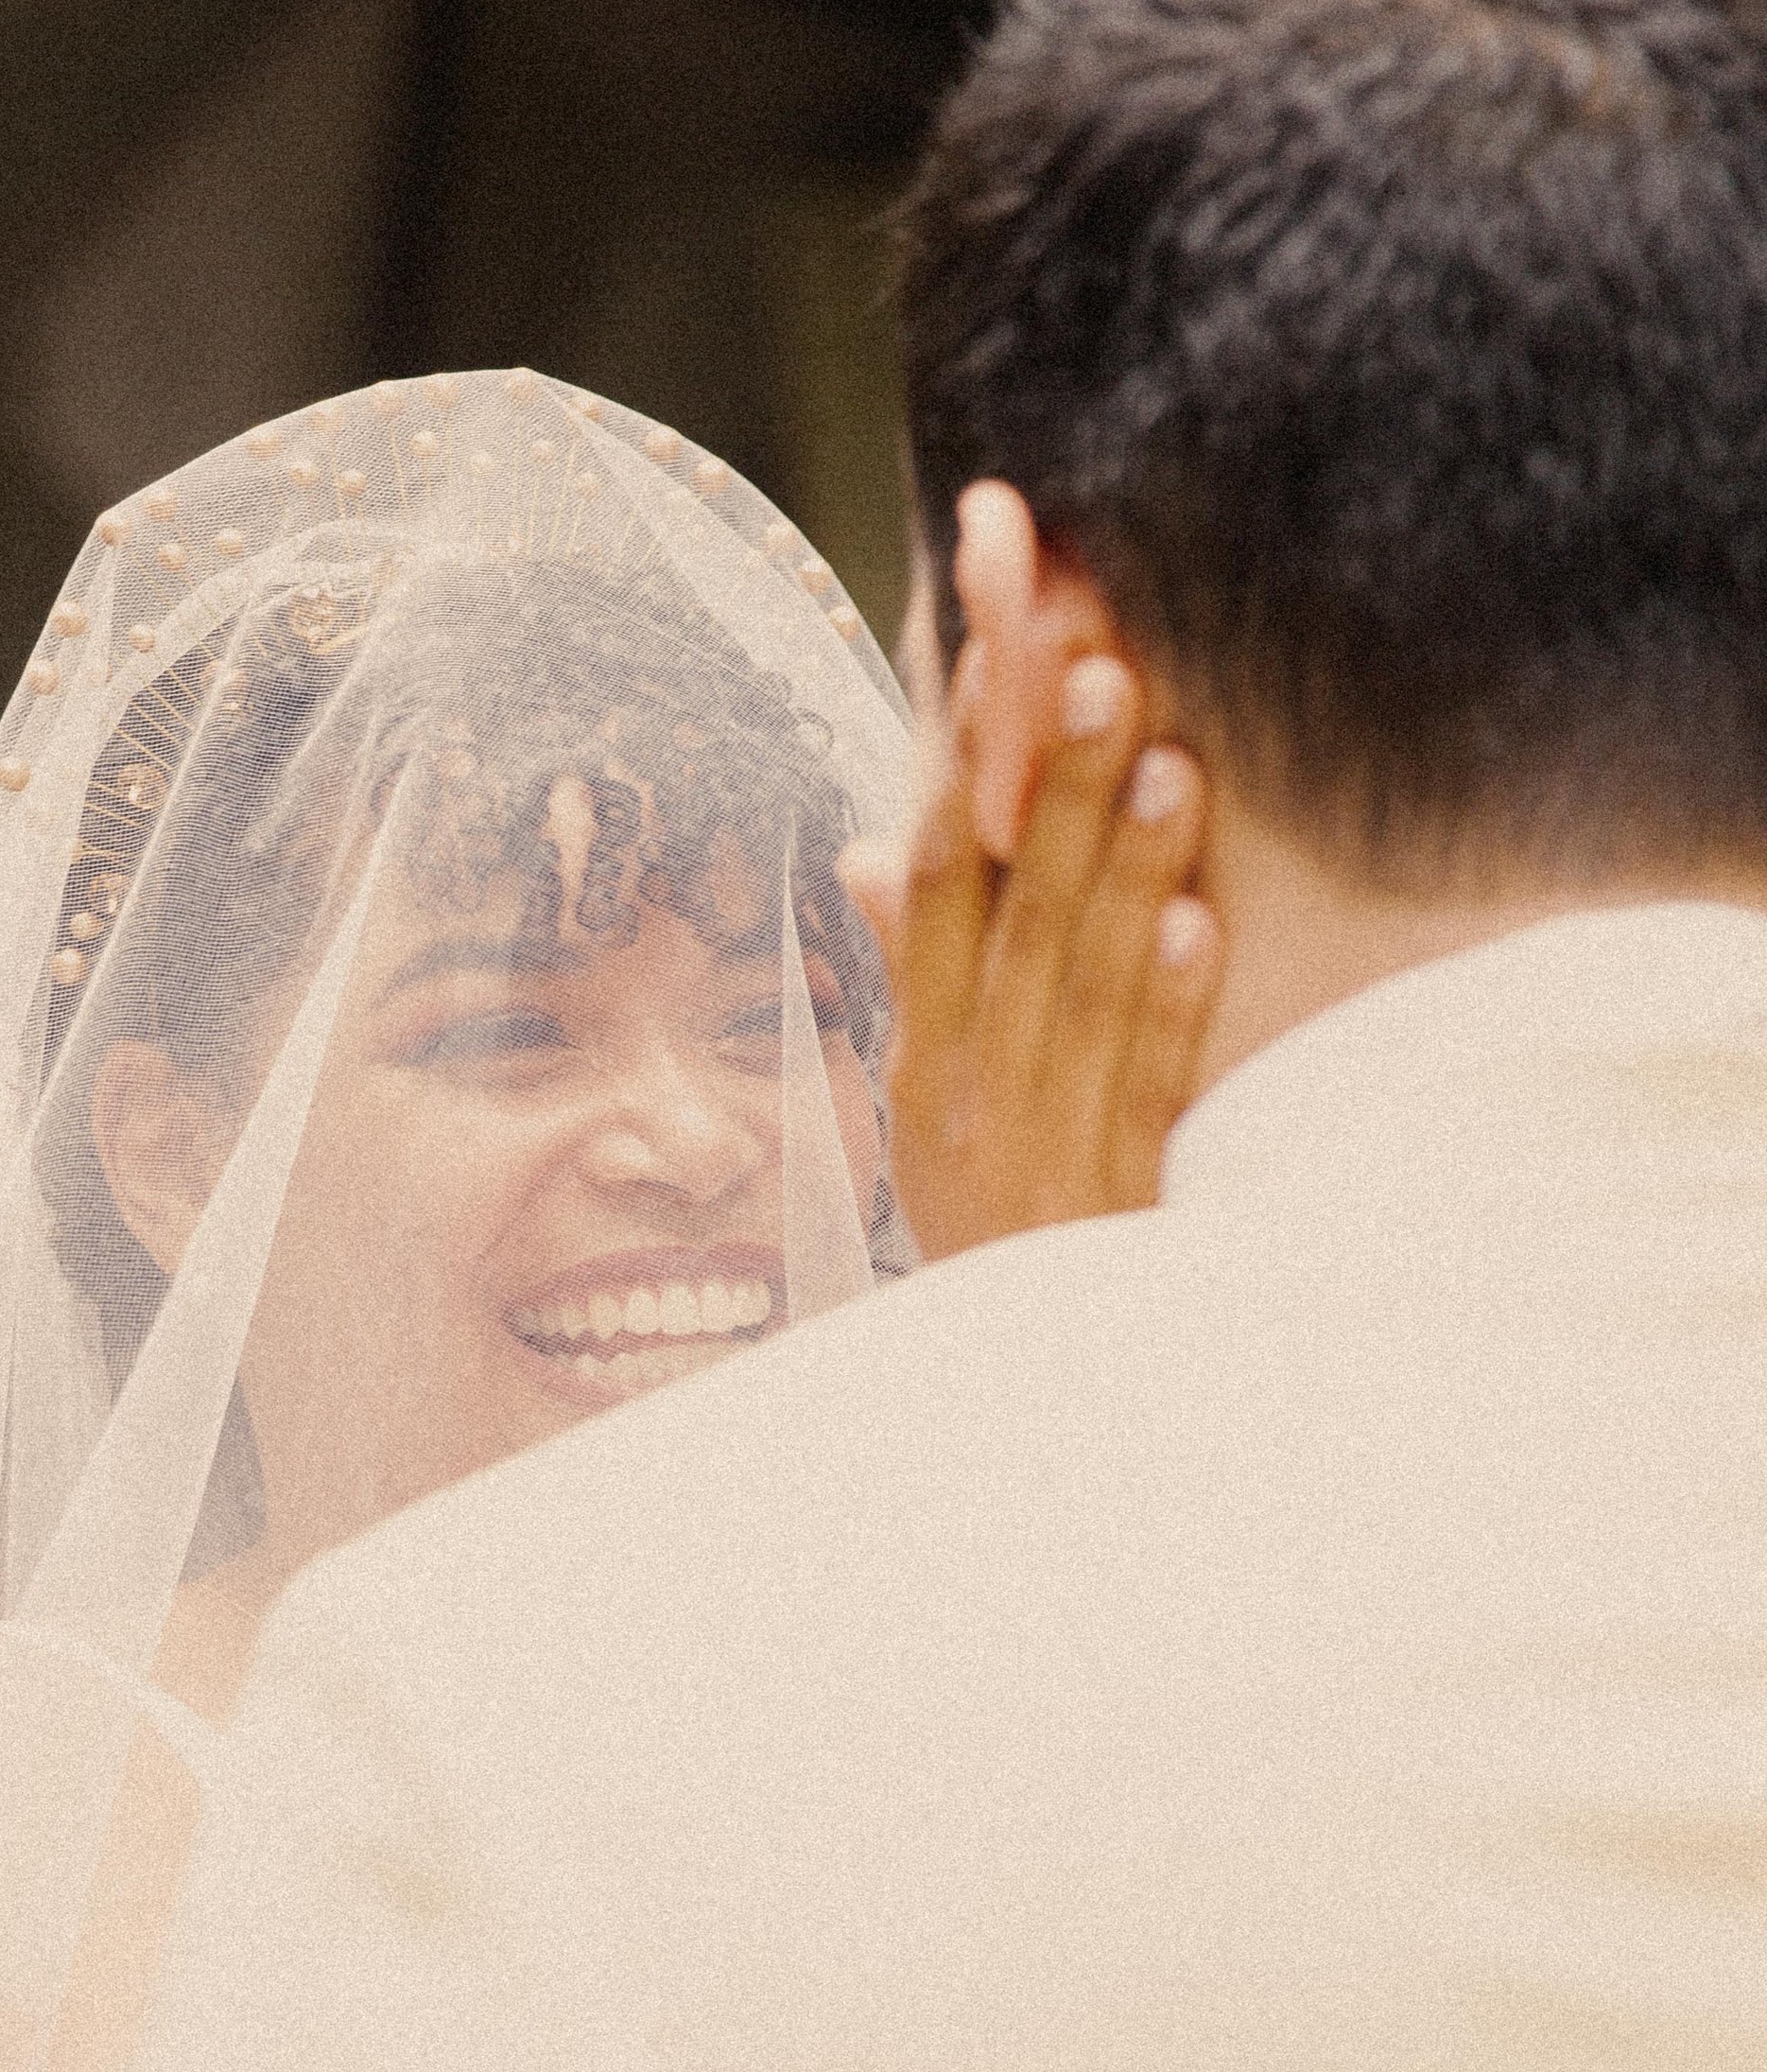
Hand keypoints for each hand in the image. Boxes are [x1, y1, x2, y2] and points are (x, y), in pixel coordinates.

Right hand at [844, 651, 1220, 1259]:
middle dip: (1057, 793)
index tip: (992, 668)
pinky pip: (1144, 1089)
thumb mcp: (924, 1114)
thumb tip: (868, 848)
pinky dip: (1172, 1008)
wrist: (1018, 1403)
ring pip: (1085, 990)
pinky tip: (1203, 927)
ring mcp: (1040, 1144)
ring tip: (1170, 765)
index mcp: (922, 1059)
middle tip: (1101, 673)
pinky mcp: (1116, 1198)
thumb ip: (914, 975)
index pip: (933, 893)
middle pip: (1015, 920)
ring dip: (1127, 875)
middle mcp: (969, 1092)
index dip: (960, 776)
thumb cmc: (989, 1232)